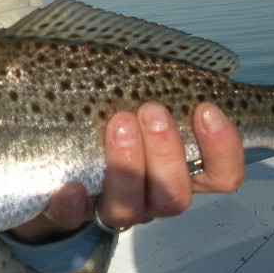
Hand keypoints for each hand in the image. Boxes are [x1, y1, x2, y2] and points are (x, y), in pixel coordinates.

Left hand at [10, 101, 244, 243]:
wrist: (50, 153)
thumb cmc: (108, 112)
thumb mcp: (139, 92)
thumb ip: (161, 82)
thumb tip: (186, 54)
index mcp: (178, 169)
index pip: (222, 175)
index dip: (223, 148)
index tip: (207, 107)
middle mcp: (149, 194)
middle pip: (176, 195)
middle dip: (167, 152)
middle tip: (150, 110)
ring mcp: (109, 205)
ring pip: (130, 209)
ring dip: (127, 168)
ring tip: (117, 124)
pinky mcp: (67, 211)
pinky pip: (71, 219)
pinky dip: (73, 204)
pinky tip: (70, 184)